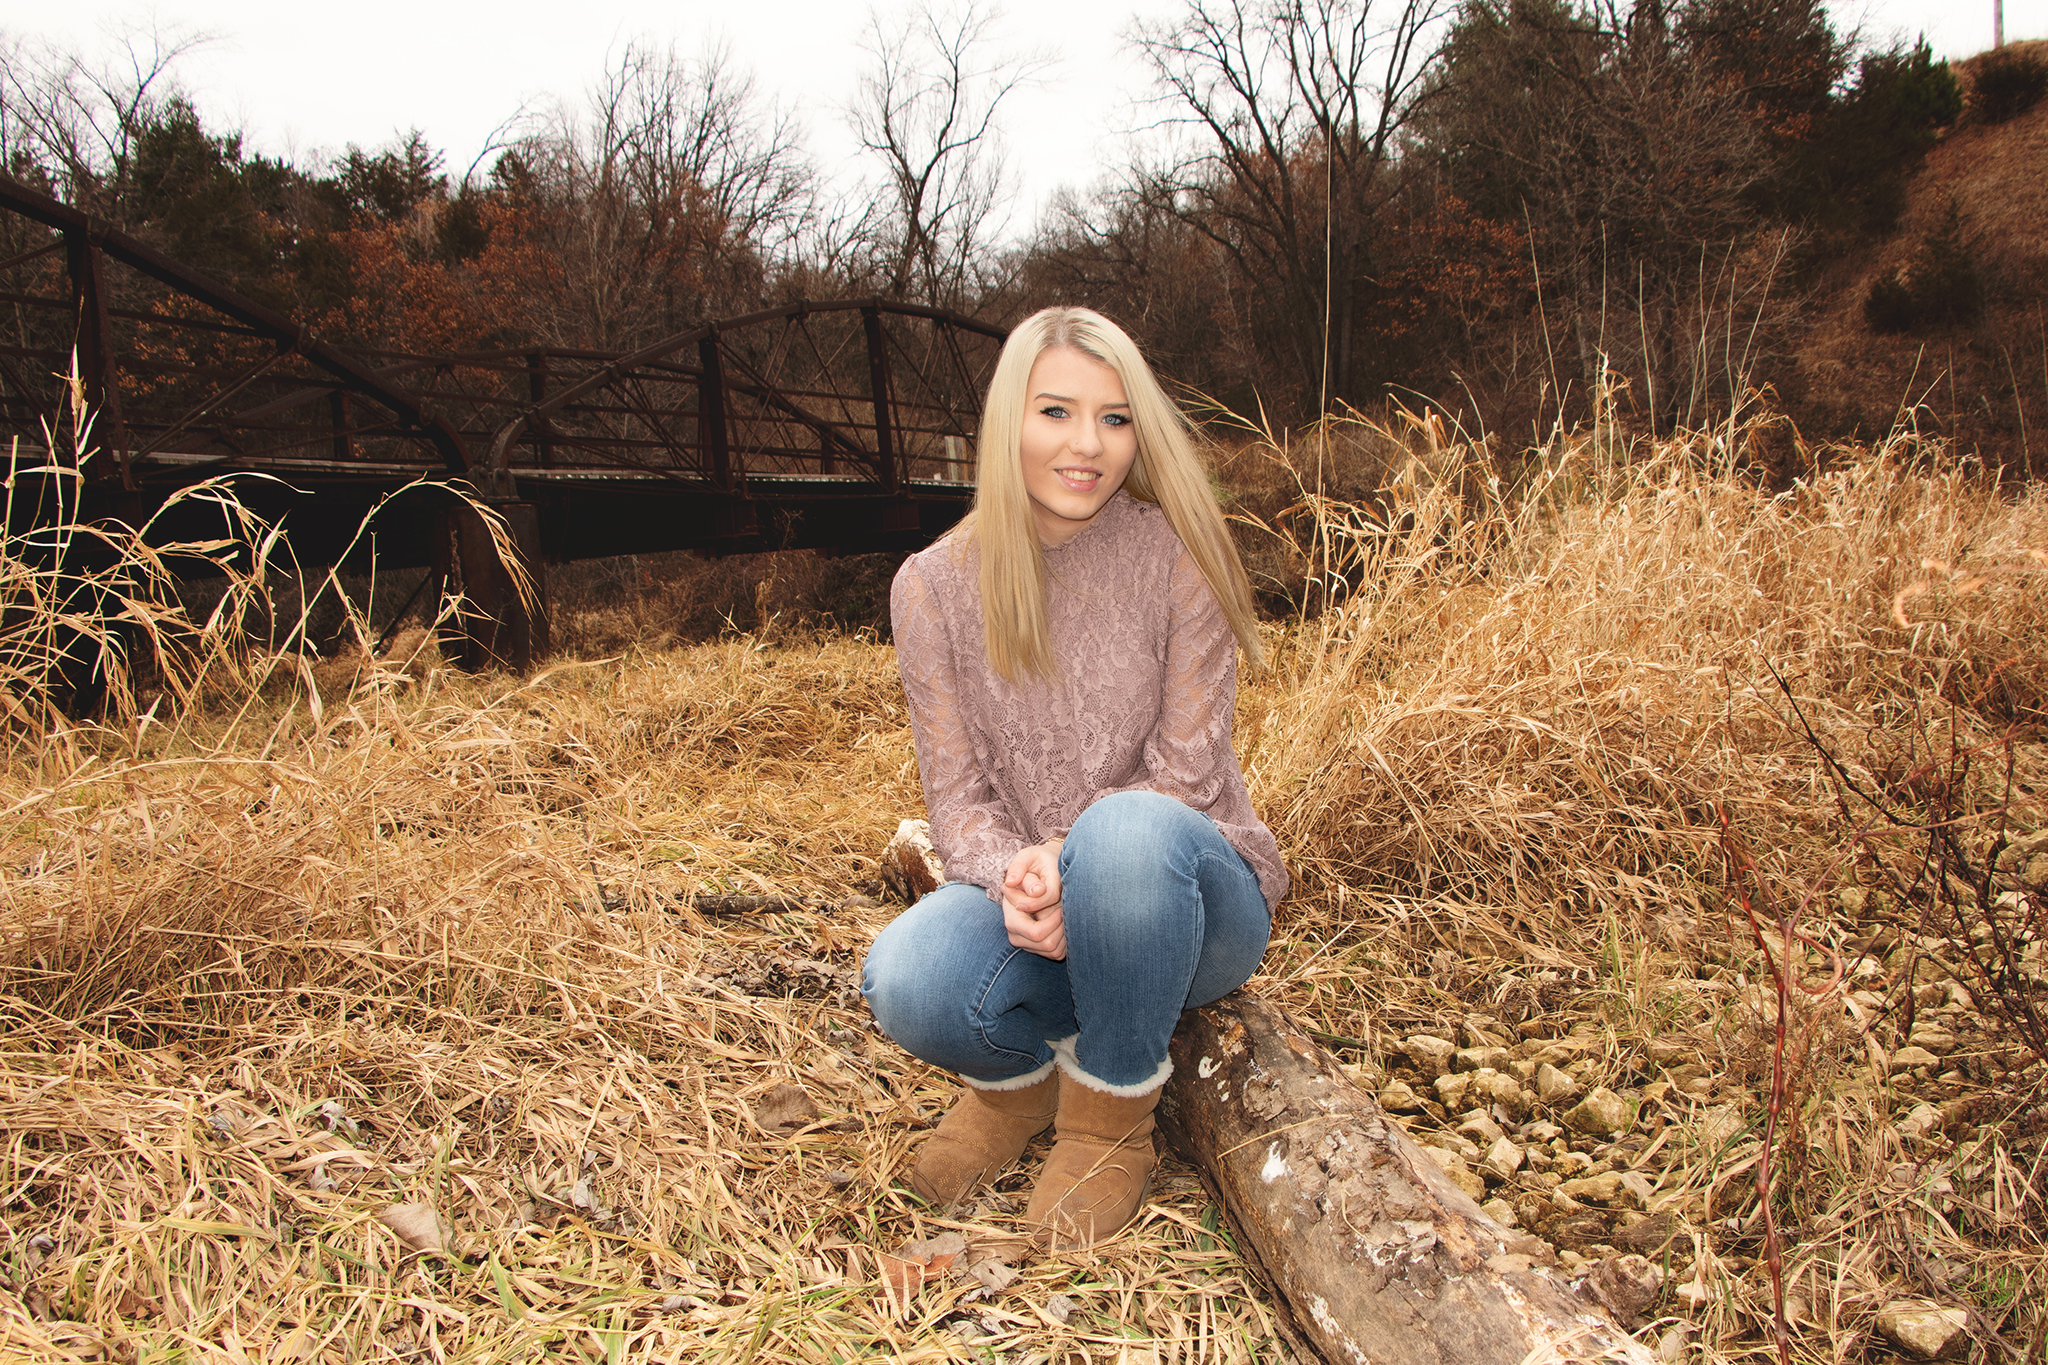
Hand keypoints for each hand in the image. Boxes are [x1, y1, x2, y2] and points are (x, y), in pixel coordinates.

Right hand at [1001, 840, 1065, 959]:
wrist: (1038, 871)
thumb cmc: (1035, 863)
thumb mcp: (1027, 857)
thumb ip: (1023, 870)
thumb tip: (1035, 891)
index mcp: (1011, 914)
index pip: (1036, 932)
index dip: (1054, 922)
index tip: (1063, 905)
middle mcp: (1015, 933)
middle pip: (1047, 945)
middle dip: (1062, 928)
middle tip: (1067, 910)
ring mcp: (1025, 943)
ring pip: (1053, 951)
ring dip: (1066, 934)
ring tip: (1066, 914)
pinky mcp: (1037, 947)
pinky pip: (1057, 954)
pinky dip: (1066, 942)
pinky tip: (1065, 924)